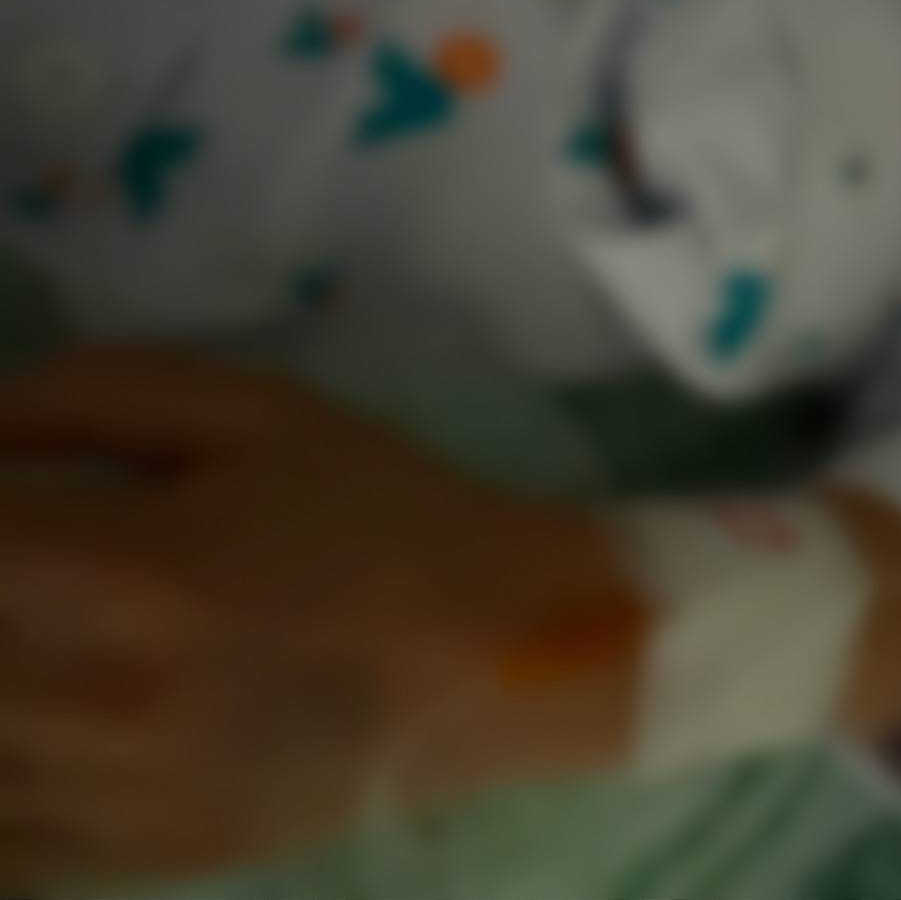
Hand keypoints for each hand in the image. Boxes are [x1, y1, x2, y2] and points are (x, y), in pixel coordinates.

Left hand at [0, 349, 639, 893]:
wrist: (504, 658)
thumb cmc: (384, 516)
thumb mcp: (256, 410)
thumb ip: (90, 394)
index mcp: (121, 571)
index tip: (5, 490)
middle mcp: (87, 698)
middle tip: (30, 556)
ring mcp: (99, 798)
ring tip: (45, 622)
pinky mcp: (124, 861)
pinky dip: (2, 765)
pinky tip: (40, 714)